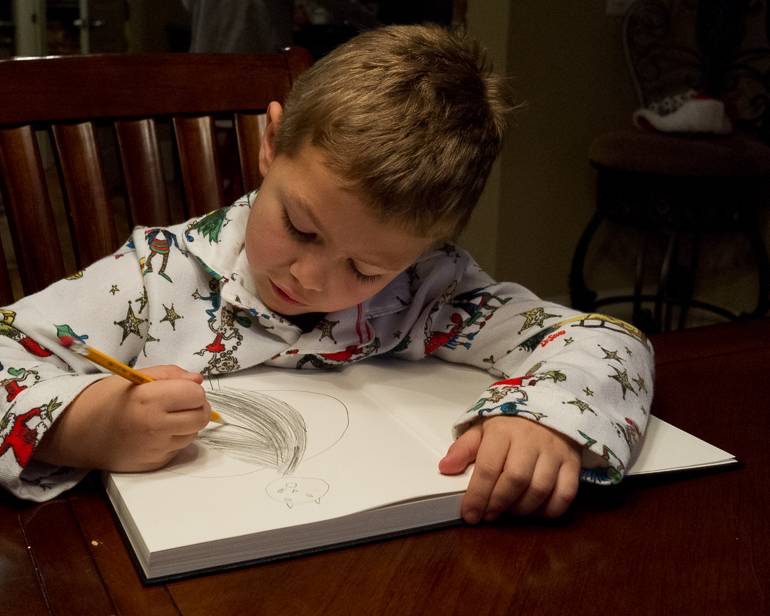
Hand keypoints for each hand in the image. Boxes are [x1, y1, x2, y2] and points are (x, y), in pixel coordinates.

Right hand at [33, 365, 210, 471]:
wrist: (75, 432)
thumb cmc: (104, 400)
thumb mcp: (134, 377)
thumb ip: (170, 374)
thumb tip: (198, 380)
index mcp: (149, 399)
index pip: (196, 394)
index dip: (191, 389)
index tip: (178, 389)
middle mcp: (155, 426)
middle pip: (201, 416)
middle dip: (195, 407)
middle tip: (178, 402)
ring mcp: (156, 449)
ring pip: (193, 433)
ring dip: (186, 424)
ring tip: (162, 417)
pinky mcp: (155, 464)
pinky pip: (178, 448)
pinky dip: (173, 439)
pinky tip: (153, 433)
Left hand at [438, 416, 580, 523]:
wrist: (549, 407)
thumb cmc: (512, 424)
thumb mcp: (483, 429)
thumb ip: (464, 448)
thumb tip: (445, 467)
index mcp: (503, 431)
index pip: (489, 467)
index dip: (477, 495)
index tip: (470, 514)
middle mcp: (531, 441)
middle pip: (516, 479)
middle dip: (499, 503)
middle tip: (488, 515)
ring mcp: (554, 452)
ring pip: (540, 489)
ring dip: (522, 509)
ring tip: (508, 512)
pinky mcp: (572, 463)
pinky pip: (566, 493)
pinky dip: (550, 510)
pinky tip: (535, 511)